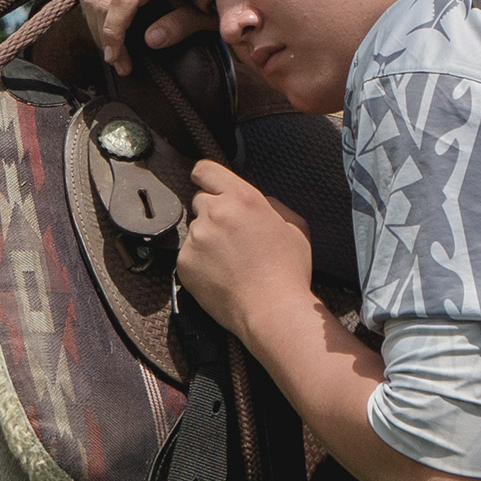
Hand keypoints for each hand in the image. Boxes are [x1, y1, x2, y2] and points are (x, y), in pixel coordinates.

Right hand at [80, 0, 207, 66]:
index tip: (115, 58)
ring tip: (112, 49)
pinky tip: (101, 25)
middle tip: (119, 63)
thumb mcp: (202, 12)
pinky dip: (90, 8)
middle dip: (104, 35)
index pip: (121, 1)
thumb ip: (180, 24)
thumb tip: (151, 41)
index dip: (113, 32)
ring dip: (95, 25)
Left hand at [177, 161, 315, 343]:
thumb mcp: (295, 226)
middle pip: (200, 201)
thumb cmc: (288, 271)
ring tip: (230, 262)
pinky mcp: (185, 262)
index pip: (205, 170)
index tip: (207, 186)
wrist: (272, 310)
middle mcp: (215, 212)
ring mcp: (197, 237)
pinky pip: (188, 254)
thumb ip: (271, 204)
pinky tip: (221, 275)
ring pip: (195, 229)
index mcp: (242, 198)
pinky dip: (200, 262)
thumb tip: (257, 202)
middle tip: (232, 237)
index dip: (206, 178)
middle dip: (214, 214)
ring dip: (207, 239)